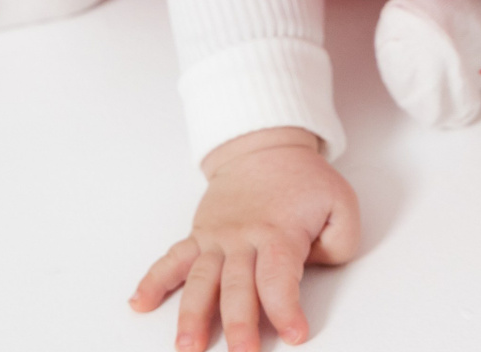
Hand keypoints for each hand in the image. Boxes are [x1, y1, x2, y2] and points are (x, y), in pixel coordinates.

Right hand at [129, 127, 360, 351]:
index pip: (279, 277)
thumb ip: (341, 242)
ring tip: (187, 347)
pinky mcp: (199, 236)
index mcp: (279, 232)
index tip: (294, 335)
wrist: (265, 148)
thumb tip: (319, 268)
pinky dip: (153, 280)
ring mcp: (216, 238)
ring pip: (200, 280)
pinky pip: (172, 259)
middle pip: (237, 287)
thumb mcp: (341, 203)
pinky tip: (139, 303)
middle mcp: (242, 238)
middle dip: (238, 324)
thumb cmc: (304, 181)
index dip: (285, 308)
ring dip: (192, 315)